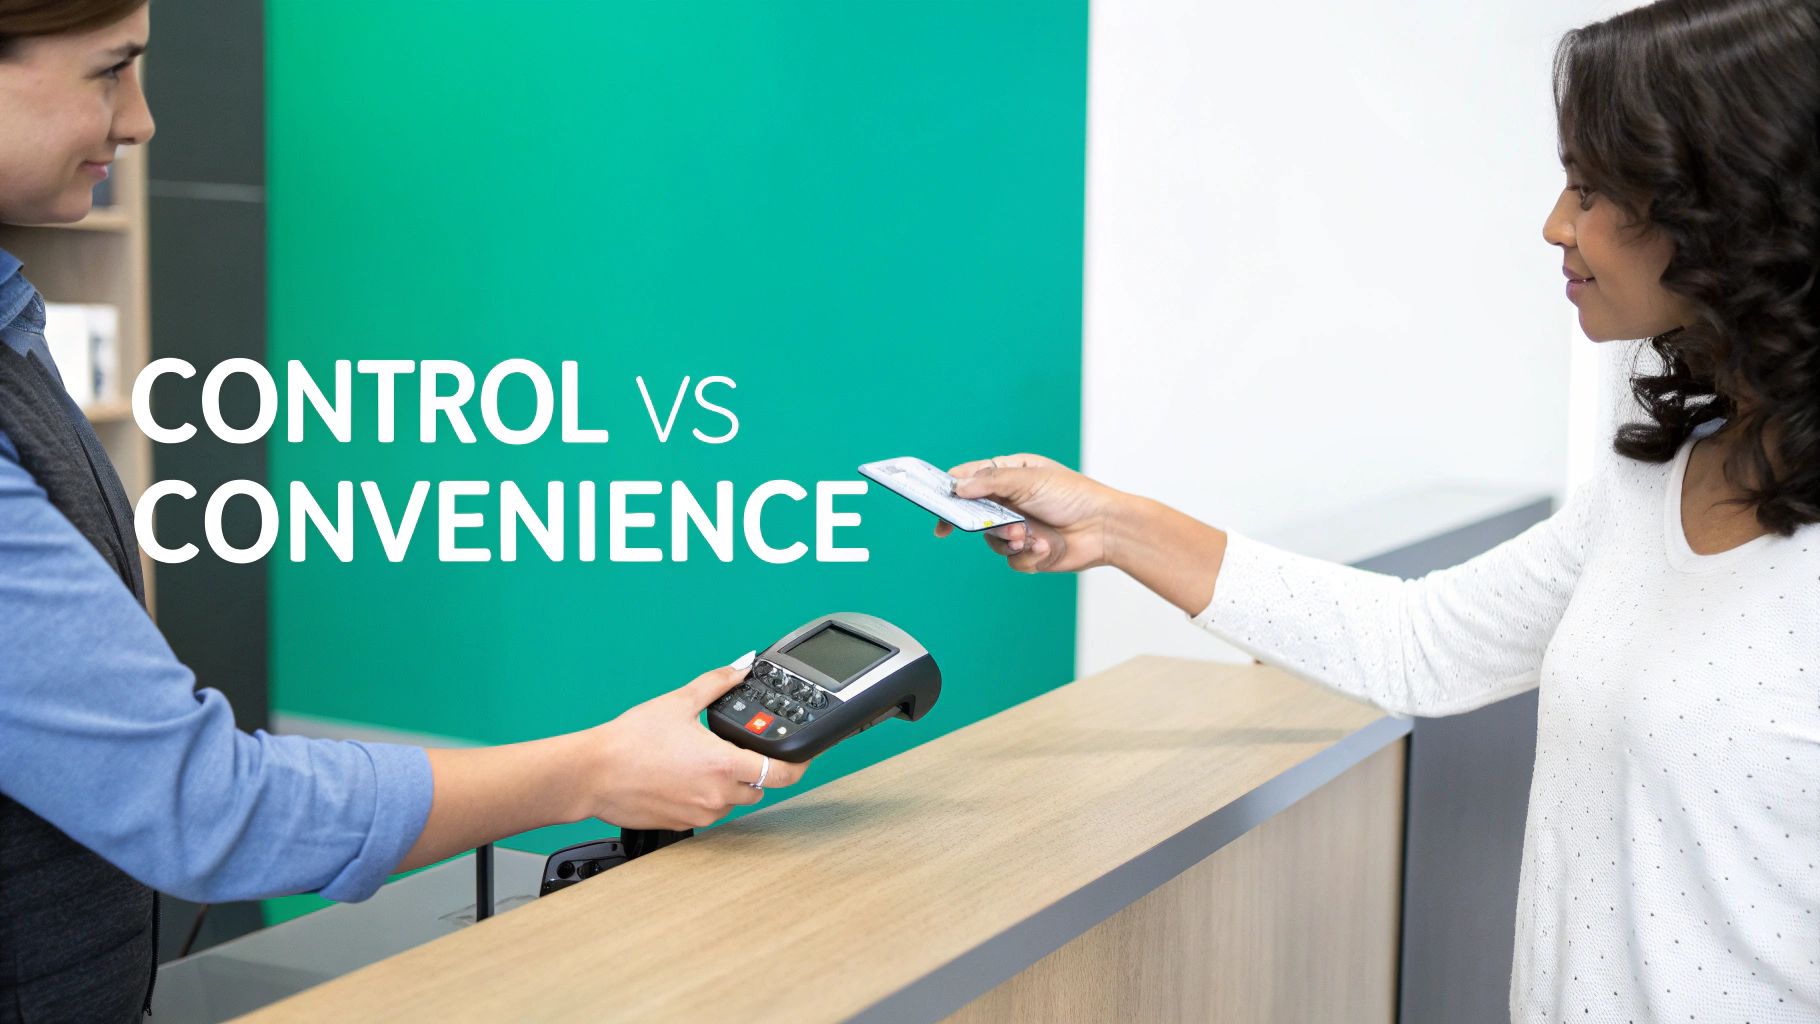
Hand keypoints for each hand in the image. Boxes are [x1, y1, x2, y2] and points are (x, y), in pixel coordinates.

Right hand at [582, 666, 809, 829]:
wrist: (592, 774)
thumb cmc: (629, 742)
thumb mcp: (678, 702)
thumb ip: (716, 684)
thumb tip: (740, 669)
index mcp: (724, 765)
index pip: (782, 774)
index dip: (799, 764)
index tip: (803, 756)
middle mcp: (717, 795)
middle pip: (758, 787)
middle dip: (753, 768)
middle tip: (732, 748)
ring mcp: (700, 813)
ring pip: (732, 801)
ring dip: (727, 783)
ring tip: (698, 760)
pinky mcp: (682, 824)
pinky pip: (707, 811)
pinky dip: (704, 795)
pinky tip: (681, 776)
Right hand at [934, 453, 1124, 573]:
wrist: (1105, 529)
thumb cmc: (1074, 495)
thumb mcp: (1029, 479)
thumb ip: (991, 481)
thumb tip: (957, 487)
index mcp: (1010, 475)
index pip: (970, 480)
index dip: (951, 491)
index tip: (938, 504)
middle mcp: (1011, 502)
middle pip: (975, 515)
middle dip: (987, 523)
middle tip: (1003, 524)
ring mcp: (1019, 528)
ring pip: (992, 541)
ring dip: (1010, 541)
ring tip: (1030, 536)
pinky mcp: (1029, 552)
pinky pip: (1012, 559)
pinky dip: (1028, 555)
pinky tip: (1047, 547)